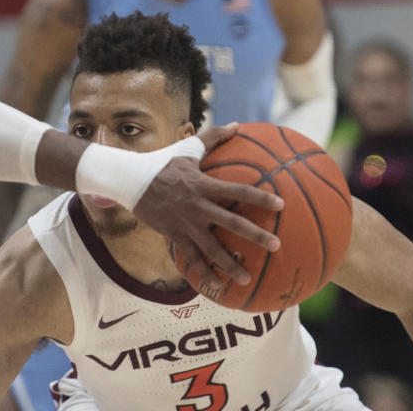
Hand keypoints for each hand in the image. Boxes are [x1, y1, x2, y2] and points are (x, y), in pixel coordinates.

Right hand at [133, 123, 282, 289]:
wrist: (131, 181)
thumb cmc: (162, 163)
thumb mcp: (188, 149)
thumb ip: (213, 138)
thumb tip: (237, 125)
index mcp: (204, 186)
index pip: (238, 191)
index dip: (260, 197)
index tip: (280, 204)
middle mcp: (198, 207)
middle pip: (232, 224)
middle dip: (255, 236)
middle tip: (276, 246)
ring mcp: (186, 224)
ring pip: (212, 249)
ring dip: (230, 265)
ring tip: (247, 279)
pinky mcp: (174, 236)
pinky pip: (191, 258)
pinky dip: (203, 272)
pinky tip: (216, 285)